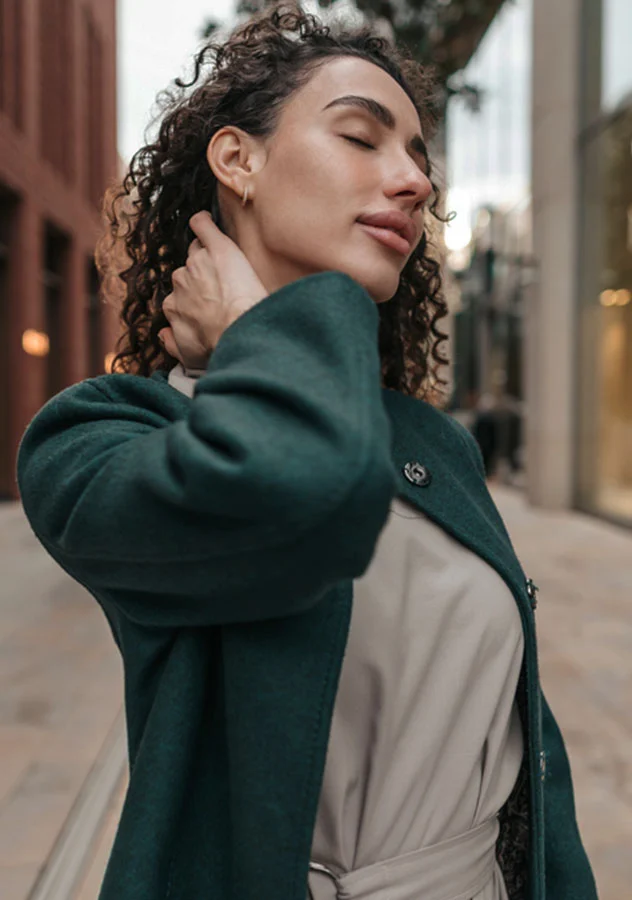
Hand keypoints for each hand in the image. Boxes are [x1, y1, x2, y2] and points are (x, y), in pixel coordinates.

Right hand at [159, 211, 267, 369]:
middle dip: (203, 280)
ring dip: (209, 258)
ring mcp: (197, 263)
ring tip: (226, 269)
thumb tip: (163, 335)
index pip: (181, 295)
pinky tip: (205, 221)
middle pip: (189, 273)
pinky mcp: (217, 248)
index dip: (197, 299)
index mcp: (173, 306)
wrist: (238, 332)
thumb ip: (172, 343)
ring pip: (199, 253)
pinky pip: (204, 227)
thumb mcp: (189, 358)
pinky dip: (204, 222)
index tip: (210, 306)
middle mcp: (180, 282)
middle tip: (223, 291)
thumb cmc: (218, 347)